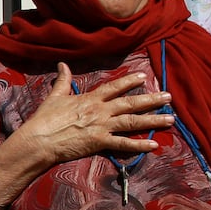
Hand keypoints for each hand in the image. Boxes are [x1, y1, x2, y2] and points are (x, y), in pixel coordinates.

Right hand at [22, 64, 173, 164]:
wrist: (39, 139)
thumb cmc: (45, 119)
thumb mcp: (55, 96)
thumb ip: (63, 80)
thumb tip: (62, 64)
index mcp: (90, 99)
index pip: (114, 87)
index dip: (130, 81)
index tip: (144, 77)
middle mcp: (100, 111)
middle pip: (131, 103)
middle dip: (151, 99)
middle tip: (169, 97)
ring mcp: (102, 126)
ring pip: (133, 121)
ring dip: (153, 120)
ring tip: (170, 119)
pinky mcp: (100, 142)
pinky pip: (124, 144)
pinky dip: (139, 144)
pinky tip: (154, 144)